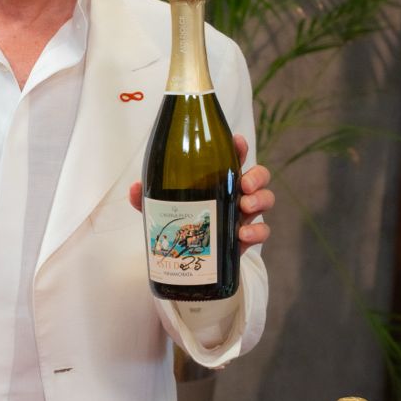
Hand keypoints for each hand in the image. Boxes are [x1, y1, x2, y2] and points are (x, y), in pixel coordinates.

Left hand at [128, 136, 272, 254]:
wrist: (190, 258)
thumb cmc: (182, 223)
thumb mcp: (161, 208)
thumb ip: (149, 198)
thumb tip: (135, 188)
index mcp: (218, 180)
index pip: (234, 157)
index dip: (239, 147)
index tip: (237, 143)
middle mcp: (235, 194)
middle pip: (258, 176)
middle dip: (256, 176)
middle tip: (245, 185)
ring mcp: (244, 215)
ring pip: (265, 200)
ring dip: (260, 200)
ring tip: (245, 207)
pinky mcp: (247, 238)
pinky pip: (263, 231)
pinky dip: (257, 232)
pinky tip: (242, 234)